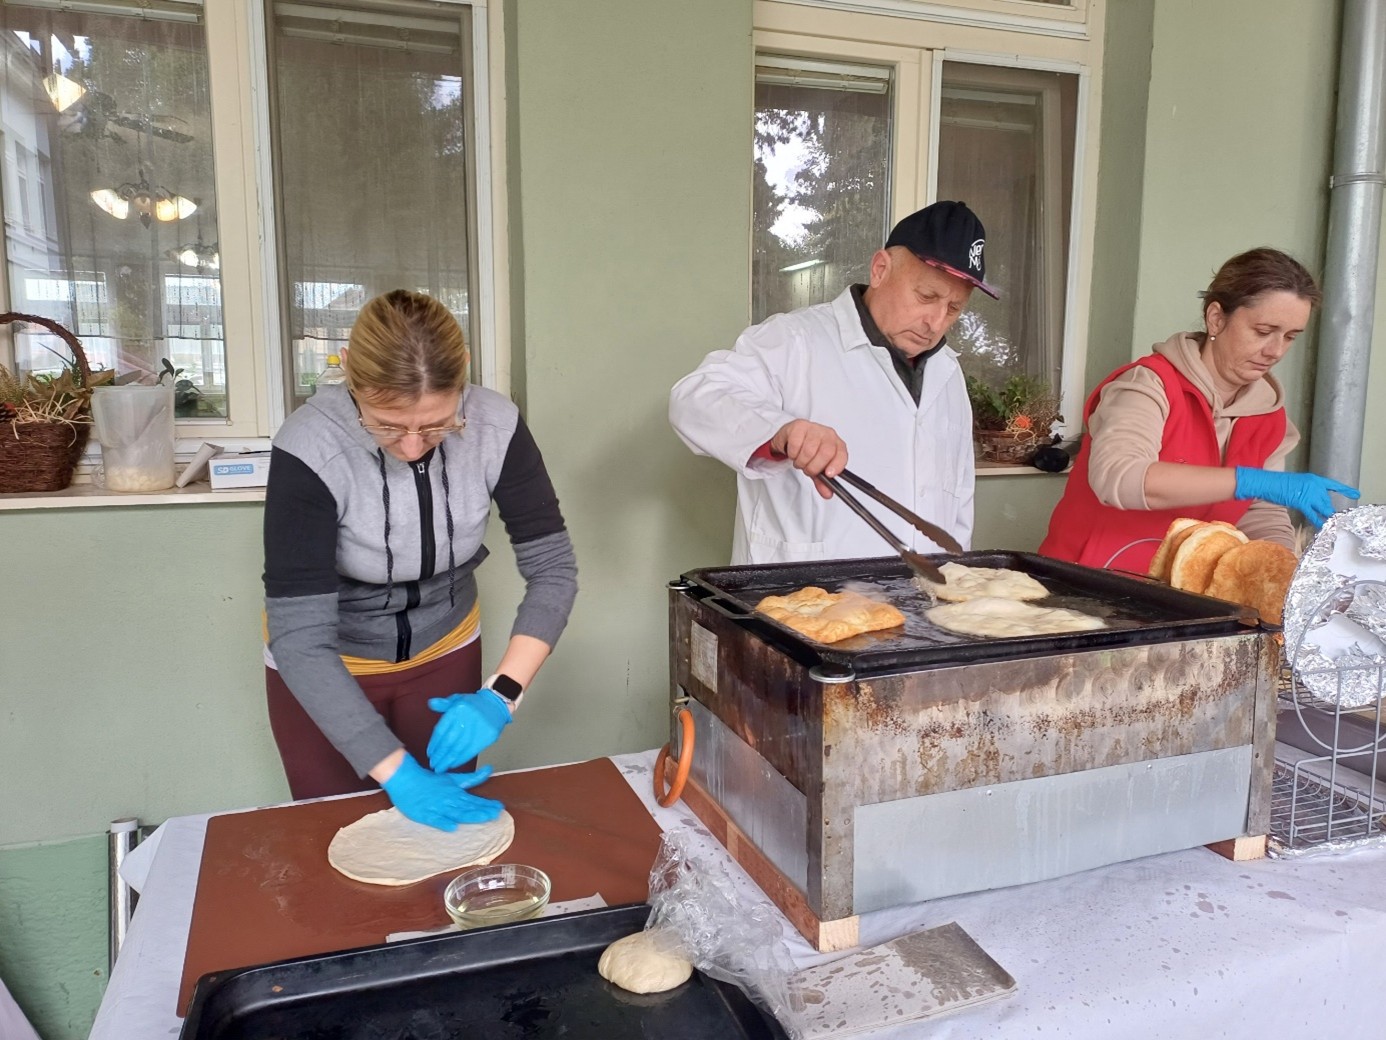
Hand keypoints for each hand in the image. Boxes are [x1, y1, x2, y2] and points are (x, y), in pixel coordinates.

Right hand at [380, 755, 502, 830]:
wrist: (406, 779)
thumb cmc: (430, 780)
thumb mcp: (452, 778)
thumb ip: (471, 778)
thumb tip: (489, 770)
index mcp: (456, 793)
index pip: (474, 800)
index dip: (487, 804)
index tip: (500, 807)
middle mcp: (449, 800)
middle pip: (468, 807)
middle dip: (482, 811)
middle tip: (496, 814)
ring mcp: (437, 808)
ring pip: (455, 813)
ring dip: (470, 816)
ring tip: (483, 818)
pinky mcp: (425, 815)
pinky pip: (435, 820)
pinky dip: (443, 823)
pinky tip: (452, 827)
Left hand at [426, 689, 511, 772]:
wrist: (496, 705)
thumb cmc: (474, 704)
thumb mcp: (457, 699)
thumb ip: (443, 703)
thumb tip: (431, 703)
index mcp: (458, 708)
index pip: (442, 729)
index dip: (434, 743)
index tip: (430, 753)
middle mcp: (467, 718)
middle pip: (449, 741)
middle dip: (440, 755)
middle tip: (433, 764)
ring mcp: (478, 728)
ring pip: (459, 748)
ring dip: (448, 760)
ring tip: (441, 768)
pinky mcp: (487, 736)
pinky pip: (471, 751)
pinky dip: (461, 759)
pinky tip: (454, 764)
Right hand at [771, 419, 847, 499]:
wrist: (792, 438)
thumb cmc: (808, 451)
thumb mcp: (817, 468)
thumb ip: (822, 482)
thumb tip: (827, 494)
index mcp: (837, 444)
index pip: (841, 455)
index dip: (836, 465)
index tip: (828, 474)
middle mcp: (828, 434)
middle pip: (825, 453)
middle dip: (813, 467)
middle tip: (807, 469)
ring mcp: (814, 428)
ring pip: (809, 450)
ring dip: (801, 461)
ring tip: (800, 460)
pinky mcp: (799, 426)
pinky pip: (795, 445)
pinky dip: (792, 454)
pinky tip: (794, 452)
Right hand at [1234, 467, 1359, 525]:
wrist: (1265, 482)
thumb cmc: (1276, 484)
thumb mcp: (1296, 485)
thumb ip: (1306, 492)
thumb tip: (1312, 503)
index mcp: (1314, 479)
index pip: (1333, 485)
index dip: (1345, 490)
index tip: (1356, 494)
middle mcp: (1314, 485)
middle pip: (1326, 500)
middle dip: (1328, 510)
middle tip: (1332, 519)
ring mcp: (1308, 493)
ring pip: (1322, 507)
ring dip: (1326, 517)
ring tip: (1331, 525)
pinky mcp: (1301, 502)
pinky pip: (1313, 513)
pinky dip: (1319, 520)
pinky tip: (1323, 526)